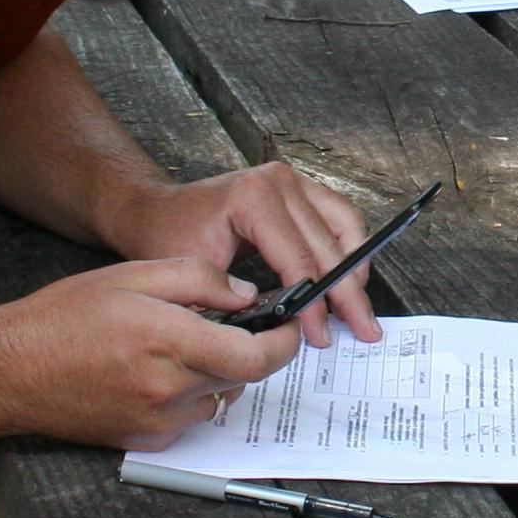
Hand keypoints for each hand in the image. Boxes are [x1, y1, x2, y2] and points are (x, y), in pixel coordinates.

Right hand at [0, 257, 307, 449]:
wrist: (10, 370)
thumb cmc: (62, 319)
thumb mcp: (132, 275)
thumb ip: (197, 280)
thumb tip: (245, 295)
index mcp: (168, 341)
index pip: (255, 357)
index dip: (283, 342)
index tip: (288, 325)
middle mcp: (168, 389)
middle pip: (243, 378)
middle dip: (251, 351)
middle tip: (236, 326)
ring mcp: (157, 422)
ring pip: (219, 398)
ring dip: (218, 373)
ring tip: (179, 346)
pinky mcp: (145, 441)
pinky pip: (190, 418)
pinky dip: (189, 395)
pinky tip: (156, 373)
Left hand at [105, 160, 381, 346]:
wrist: (155, 210)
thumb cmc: (168, 238)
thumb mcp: (193, 276)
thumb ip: (234, 301)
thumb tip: (276, 330)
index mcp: (253, 198)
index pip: (300, 259)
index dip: (315, 304)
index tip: (320, 337)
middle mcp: (278, 182)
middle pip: (329, 245)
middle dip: (346, 294)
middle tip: (362, 330)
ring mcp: (293, 180)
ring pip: (346, 226)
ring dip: (356, 270)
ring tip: (359, 311)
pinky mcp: (300, 187)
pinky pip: (340, 217)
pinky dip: (349, 250)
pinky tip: (350, 281)